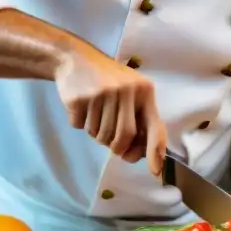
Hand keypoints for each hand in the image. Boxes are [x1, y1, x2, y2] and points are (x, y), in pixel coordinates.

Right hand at [55, 43, 166, 172]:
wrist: (75, 58)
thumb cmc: (108, 81)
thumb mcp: (130, 93)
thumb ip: (136, 121)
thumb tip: (136, 155)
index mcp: (144, 91)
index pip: (154, 126)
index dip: (155, 151)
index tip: (155, 171)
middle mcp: (126, 91)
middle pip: (124, 137)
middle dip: (117, 146)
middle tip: (111, 142)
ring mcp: (102, 94)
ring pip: (101, 135)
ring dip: (97, 134)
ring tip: (95, 115)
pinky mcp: (80, 98)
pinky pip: (81, 127)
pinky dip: (80, 124)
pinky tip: (82, 107)